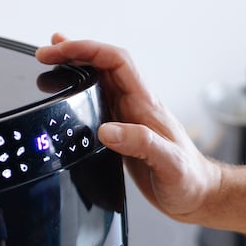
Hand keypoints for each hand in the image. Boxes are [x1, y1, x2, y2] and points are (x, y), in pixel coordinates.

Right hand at [36, 34, 220, 220]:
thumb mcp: (169, 163)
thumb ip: (140, 144)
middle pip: (104, 64)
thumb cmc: (189, 180)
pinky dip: (80, 93)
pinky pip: (99, 103)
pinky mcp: (125, 134)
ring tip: (52, 61)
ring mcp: (130, 118)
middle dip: (74, 53)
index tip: (61, 50)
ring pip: (100, 81)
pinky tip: (69, 97)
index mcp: (146, 106)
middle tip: (46, 52)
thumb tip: (107, 131)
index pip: (116, 62)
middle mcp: (137, 106)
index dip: (88, 50)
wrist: (198, 196)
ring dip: (76, 68)